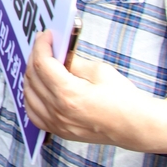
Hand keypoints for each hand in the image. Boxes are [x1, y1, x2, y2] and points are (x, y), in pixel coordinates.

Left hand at [23, 30, 166, 153]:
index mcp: (69, 94)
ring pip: (29, 94)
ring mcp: (57, 124)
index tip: (47, 35)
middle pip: (33, 77)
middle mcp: (59, 111)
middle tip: (44, 45)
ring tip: (41, 62)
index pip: (42, 63)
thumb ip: (74, 61)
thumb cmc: (124, 100)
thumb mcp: (100, 71)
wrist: (137, 127)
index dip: (41, 45)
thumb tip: (58, 52)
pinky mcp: (60, 131)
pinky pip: (33, 113)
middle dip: (35, 56)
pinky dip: (31, 96)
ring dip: (31, 75)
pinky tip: (37, 86)